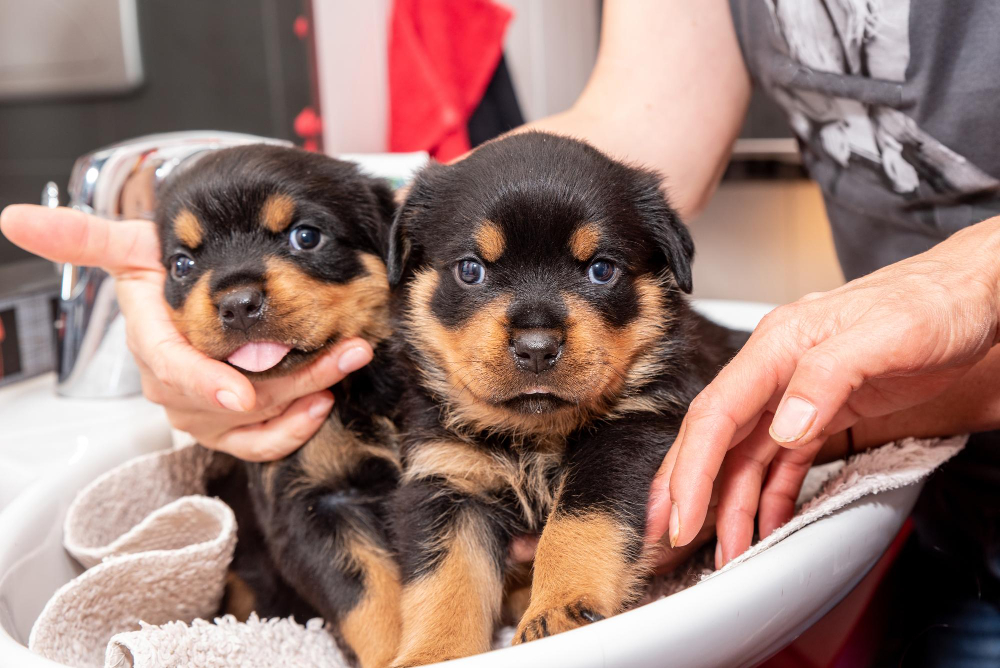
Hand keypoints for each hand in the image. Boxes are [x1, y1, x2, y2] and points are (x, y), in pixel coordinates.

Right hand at [1, 204, 373, 460]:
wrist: (187, 299)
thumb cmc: (162, 272)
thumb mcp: (131, 247)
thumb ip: (82, 237)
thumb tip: (11, 218)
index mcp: (152, 343)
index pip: (173, 372)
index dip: (205, 385)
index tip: (242, 394)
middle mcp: (174, 386)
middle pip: (230, 400)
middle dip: (291, 378)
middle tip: (340, 351)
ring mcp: (202, 410)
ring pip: (254, 423)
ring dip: (307, 396)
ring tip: (344, 364)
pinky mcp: (230, 424)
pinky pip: (260, 442)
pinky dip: (294, 428)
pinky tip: (323, 401)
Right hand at [647, 217, 999, 567]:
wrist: (973, 296)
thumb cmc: (932, 302)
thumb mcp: (886, 334)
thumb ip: (827, 376)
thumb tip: (781, 427)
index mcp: (778, 345)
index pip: (718, 413)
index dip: (693, 468)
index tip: (684, 515)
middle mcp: (777, 371)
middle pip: (718, 437)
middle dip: (690, 488)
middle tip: (673, 536)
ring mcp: (797, 396)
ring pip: (748, 457)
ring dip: (733, 504)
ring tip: (727, 549)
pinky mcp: (823, 414)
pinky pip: (784, 463)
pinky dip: (771, 496)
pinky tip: (765, 523)